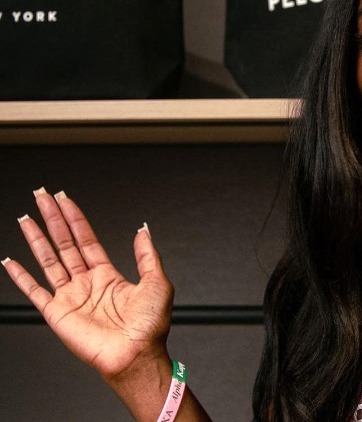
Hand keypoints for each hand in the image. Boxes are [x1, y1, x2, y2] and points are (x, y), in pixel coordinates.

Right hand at [2, 188, 173, 380]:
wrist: (136, 355)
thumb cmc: (150, 326)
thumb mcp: (157, 282)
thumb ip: (147, 255)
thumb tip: (142, 229)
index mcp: (108, 276)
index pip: (87, 239)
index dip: (75, 219)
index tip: (64, 199)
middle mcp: (87, 284)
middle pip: (65, 244)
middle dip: (53, 219)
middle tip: (41, 196)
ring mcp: (70, 297)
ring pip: (48, 260)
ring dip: (36, 238)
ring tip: (26, 217)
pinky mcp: (57, 313)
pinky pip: (34, 291)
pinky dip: (21, 277)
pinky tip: (10, 261)